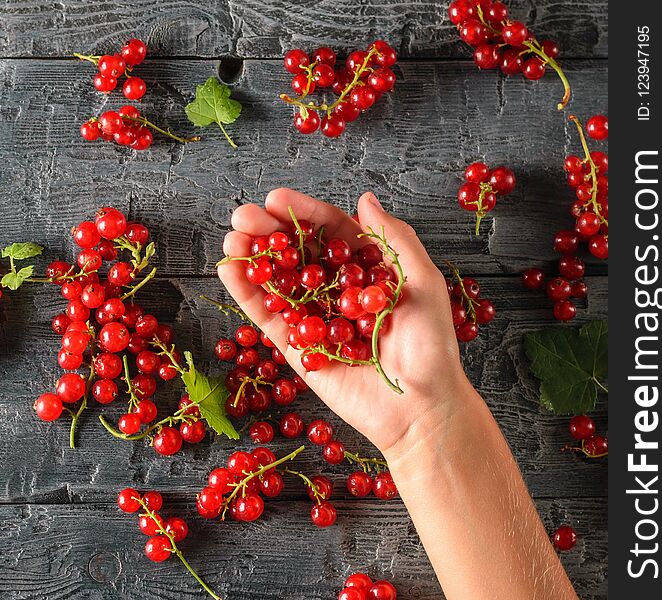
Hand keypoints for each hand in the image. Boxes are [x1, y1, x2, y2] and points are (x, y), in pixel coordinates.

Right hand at [217, 188, 469, 456]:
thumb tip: (363, 199)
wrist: (421, 410)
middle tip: (245, 214)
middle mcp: (338, 291)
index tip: (277, 198)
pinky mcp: (298, 348)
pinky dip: (247, 292)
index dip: (304, 213)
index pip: (331, 232)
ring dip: (253, 256)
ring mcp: (315, 319)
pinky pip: (268, 316)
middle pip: (298, 252)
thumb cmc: (432, 349)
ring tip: (233, 235)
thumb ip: (395, 240)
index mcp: (369, 270)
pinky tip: (229, 268)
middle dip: (270, 230)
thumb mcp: (424, 284)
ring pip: (278, 280)